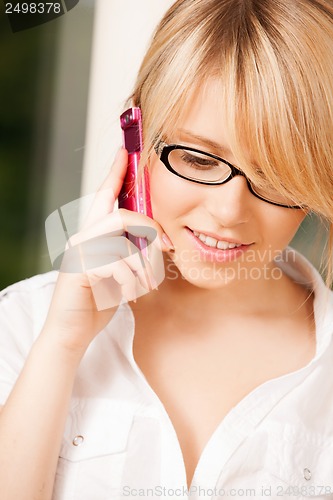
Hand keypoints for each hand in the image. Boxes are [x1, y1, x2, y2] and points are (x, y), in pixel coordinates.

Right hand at [42, 148, 172, 352]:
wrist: (72, 331)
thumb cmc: (98, 299)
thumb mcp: (121, 271)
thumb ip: (132, 251)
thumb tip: (160, 241)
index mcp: (94, 233)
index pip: (106, 194)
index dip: (116, 171)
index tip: (126, 149)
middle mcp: (84, 236)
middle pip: (125, 215)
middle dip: (152, 233)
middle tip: (166, 249)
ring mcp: (80, 251)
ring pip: (126, 243)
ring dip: (143, 268)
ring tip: (145, 286)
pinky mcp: (81, 269)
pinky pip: (120, 267)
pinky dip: (131, 284)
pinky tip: (127, 296)